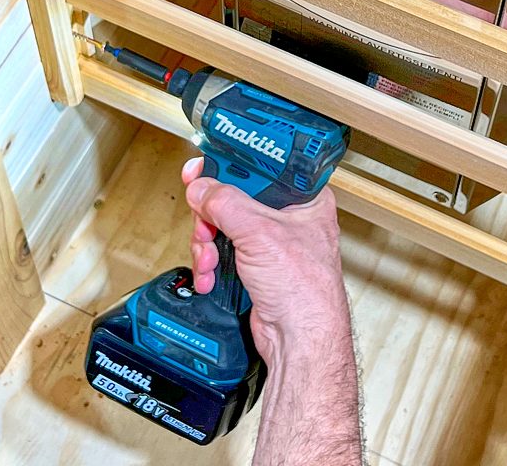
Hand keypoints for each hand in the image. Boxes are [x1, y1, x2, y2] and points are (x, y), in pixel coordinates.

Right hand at [182, 157, 351, 365]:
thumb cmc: (304, 288)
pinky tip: (209, 275)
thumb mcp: (261, 233)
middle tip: (205, 224)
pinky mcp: (254, 265)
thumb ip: (226, 204)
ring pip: (224, 225)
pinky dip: (210, 263)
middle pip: (236, 197)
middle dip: (213, 216)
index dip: (232, 166)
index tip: (205, 167)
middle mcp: (289, 216)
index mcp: (304, 197)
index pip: (263, 166)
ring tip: (209, 259)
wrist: (299, 339)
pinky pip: (222, 251)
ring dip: (208, 243)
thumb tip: (202, 187)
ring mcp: (270, 242)